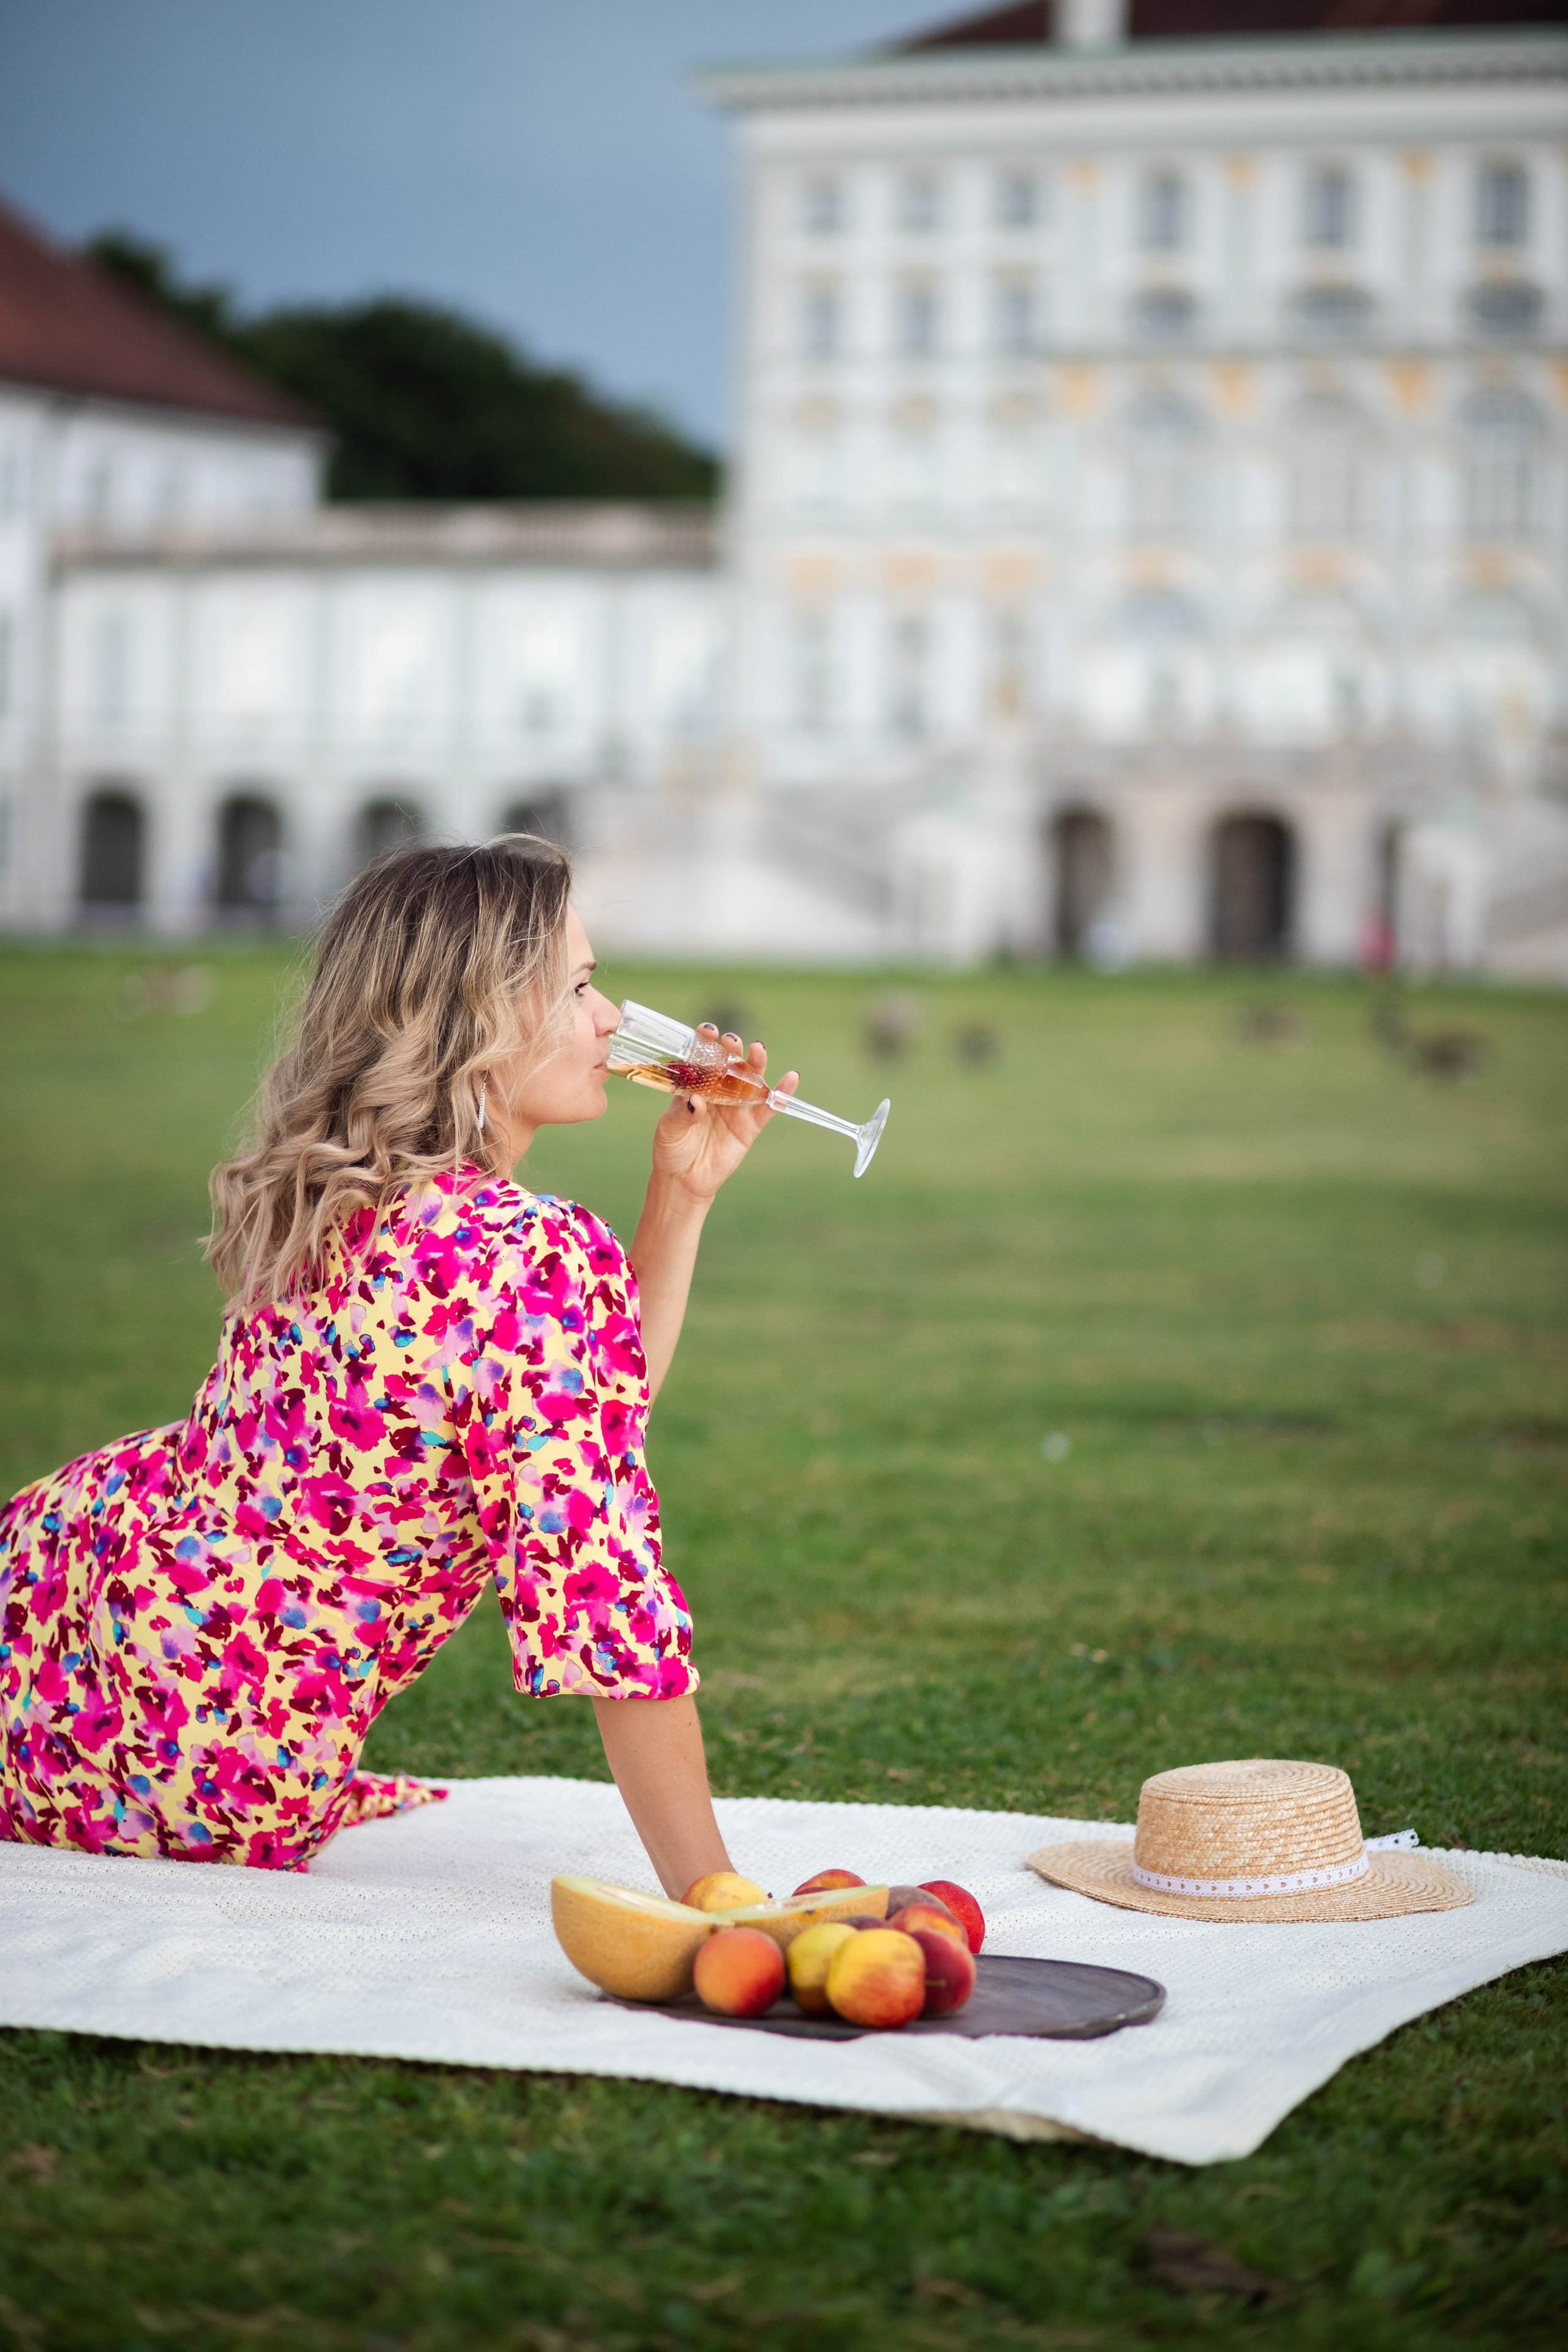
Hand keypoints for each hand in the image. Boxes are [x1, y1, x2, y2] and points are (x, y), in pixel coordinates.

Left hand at [648, 1027, 797, 1203]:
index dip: (706, 1042)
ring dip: (756, 1064)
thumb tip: (696, 1102)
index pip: (702, 1058)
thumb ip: (682, 1114)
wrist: (684, 1179)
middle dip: (732, 1049)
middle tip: (731, 1041)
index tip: (708, 1031)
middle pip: (729, 1064)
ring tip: (758, 1050)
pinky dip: (781, 1094)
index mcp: (695, 1085)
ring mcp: (735, 1107)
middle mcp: (718, 1091)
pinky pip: (767, 1108)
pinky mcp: (750, 1126)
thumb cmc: (671, 1149)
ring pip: (749, 1080)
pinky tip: (791, 1079)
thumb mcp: (669, 1129)